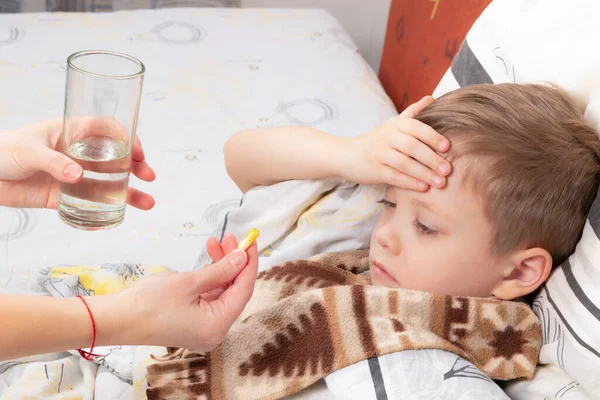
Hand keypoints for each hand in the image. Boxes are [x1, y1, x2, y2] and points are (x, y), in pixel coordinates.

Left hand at [0, 117, 154, 208]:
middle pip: (116, 157)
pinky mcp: (63, 196)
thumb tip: (78, 176)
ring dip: (129, 192)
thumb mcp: (28, 150)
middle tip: (148, 176)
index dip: (127, 138)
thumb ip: (54, 162)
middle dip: (136, 166)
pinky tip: (114, 219)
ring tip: (146, 203)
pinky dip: (103, 213)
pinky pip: (88, 205)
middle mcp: (77, 153)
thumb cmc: (1, 151)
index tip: (137, 153)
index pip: (108, 129)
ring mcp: (73, 175)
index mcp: (71, 132)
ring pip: (108, 183)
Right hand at [115, 242, 258, 351]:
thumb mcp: (189, 282)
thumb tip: (242, 258)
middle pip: (234, 291)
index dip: (249, 264)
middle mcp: (215, 331)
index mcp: (217, 325)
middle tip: (231, 237)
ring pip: (222, 292)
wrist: (117, 319)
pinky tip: (208, 259)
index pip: (243, 290)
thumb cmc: (149, 303)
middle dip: (233, 262)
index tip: (250, 241)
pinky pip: (209, 298)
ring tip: (215, 242)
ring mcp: (204, 328)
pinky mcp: (194, 323)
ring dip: (221, 267)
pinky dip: (210, 278)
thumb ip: (220, 270)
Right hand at [338, 96, 451, 189]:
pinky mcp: (373, 170)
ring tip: (439, 182)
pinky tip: (422, 187)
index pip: (416, 127)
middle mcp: (387, 137)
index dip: (432, 137)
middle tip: (447, 170)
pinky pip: (394, 177)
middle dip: (431, 159)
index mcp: (395, 124)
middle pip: (412, 147)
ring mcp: (379, 154)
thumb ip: (412, 112)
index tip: (447, 147)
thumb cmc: (376, 140)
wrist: (346, 154)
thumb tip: (432, 98)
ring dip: (424, 173)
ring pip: (404, 163)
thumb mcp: (392, 124)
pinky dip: (409, 182)